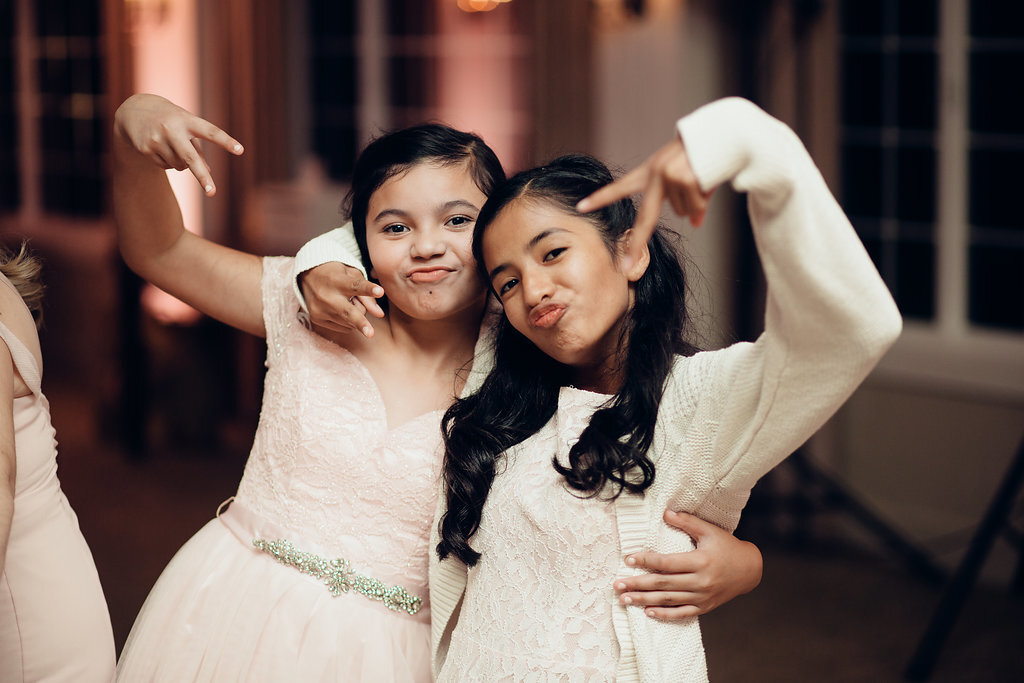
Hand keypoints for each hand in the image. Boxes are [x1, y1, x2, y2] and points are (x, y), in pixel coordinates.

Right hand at [114, 93, 243, 196]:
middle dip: (202, 176)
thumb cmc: (170, 120)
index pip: (210, 131)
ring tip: (172, 145)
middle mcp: (171, 129)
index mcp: (187, 120)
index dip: (225, 141)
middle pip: (190, 157)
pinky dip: (167, 162)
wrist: (133, 111)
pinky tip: (160, 147)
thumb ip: (198, 148)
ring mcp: (157, 139)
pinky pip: (166, 166)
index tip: (241, 150)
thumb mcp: (186, 127)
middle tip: (212, 193)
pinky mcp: (145, 149)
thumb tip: (208, 172)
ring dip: (182, 163)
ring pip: (180, 166)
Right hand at [299, 262, 384, 337]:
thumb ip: (367, 294)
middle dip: (360, 322)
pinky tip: (341, 309)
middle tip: (370, 333)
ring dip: (356, 315)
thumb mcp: (353, 276)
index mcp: (337, 280)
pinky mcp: (316, 319)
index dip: (368, 289)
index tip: (380, 291)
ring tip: (348, 301)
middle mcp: (326, 296)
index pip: (356, 286)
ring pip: (349, 322)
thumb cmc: (336, 274)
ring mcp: (320, 309)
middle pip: (348, 312)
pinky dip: (348, 322)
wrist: (307, 275)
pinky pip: (342, 328)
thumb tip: (380, 314)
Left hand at [576, 137, 711, 268]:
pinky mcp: (685, 179)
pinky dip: (705, 199)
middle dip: (637, 245)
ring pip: (682, 212)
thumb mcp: (688, 177)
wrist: (724, 133)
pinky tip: (708, 179)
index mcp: (650, 171)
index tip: (581, 206)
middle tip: (625, 266)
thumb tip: (694, 223)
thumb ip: (687, 201)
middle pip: (645, 218)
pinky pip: (695, 207)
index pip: (621, 187)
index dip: (602, 197)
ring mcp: (669, 176)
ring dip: (697, 201)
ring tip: (703, 177)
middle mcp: (656, 173)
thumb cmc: (705, 155)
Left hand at [614, 509, 762, 619]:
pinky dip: (664, 614)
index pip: (666, 563)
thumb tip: (665, 513)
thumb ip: (687, 521)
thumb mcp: (709, 530)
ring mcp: (702, 597)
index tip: (628, 559)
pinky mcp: (704, 607)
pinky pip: (681, 613)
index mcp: (700, 561)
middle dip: (637, 584)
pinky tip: (647, 612)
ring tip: (624, 599)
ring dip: (644, 600)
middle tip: (617, 584)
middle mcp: (700, 582)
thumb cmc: (727, 546)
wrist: (749, 569)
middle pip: (662, 584)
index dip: (646, 561)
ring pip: (668, 600)